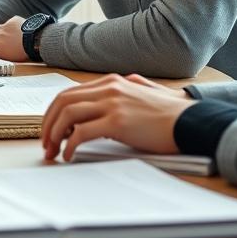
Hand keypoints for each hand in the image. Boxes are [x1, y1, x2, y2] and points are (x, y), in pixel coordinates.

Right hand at [0, 16, 27, 61]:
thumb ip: (0, 52)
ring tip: (12, 36)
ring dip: (4, 31)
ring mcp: (5, 26)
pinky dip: (14, 26)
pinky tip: (20, 31)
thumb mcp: (8, 57)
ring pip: (1, 28)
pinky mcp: (13, 20)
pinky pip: (11, 23)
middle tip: (4, 42)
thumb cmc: (23, 52)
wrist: (33, 41)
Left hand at [40, 74, 197, 161]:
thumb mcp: (141, 93)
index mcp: (112, 81)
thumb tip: (101, 103)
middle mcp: (109, 88)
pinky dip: (69, 145)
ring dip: (54, 134)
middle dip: (48, 124)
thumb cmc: (169, 114)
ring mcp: (113, 103)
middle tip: (45, 144)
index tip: (49, 129)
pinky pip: (81, 132)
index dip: (53, 113)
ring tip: (53, 151)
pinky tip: (68, 155)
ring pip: (67, 115)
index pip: (69, 93)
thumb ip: (121, 93)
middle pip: (63, 102)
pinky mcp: (118, 122)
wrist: (191, 121)